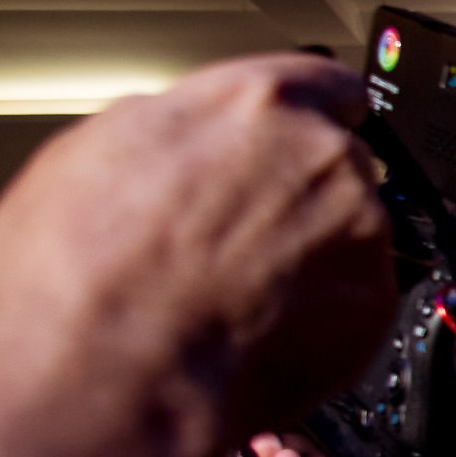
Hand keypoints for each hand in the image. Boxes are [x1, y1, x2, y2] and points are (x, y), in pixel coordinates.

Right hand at [0, 54, 394, 437]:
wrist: (111, 374)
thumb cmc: (80, 273)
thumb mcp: (93, 152)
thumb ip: (170, 130)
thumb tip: (183, 139)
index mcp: (252, 102)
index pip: (321, 82)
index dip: (308, 116)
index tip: (304, 136)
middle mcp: (321, 154)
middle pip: (336, 163)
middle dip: (300, 197)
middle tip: (242, 242)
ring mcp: (358, 230)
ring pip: (351, 235)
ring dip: (314, 259)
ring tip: (240, 299)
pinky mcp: (374, 303)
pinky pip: (358, 300)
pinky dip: (326, 317)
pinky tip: (262, 334)